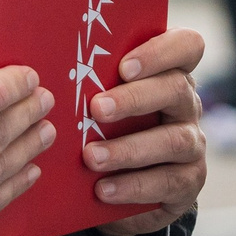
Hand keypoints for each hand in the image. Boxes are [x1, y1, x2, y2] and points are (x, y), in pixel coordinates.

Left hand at [81, 27, 207, 235]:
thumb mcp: (98, 101)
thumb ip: (87, 80)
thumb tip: (42, 63)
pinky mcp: (190, 179)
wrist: (116, 189)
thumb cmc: (102, 131)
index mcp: (169, 73)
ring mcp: (193, 142)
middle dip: (135, 98)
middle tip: (96, 109)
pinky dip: (134, 185)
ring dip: (130, 148)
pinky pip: (170, 181)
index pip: (187, 46)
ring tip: (91, 157)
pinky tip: (103, 189)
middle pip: (177, 89)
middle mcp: (186, 104)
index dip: (160, 52)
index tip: (124, 66)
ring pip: (175, 140)